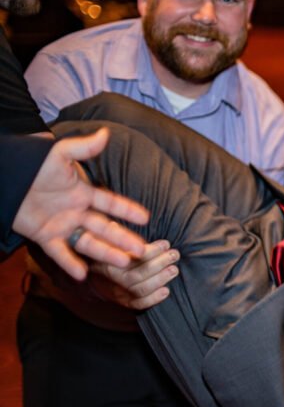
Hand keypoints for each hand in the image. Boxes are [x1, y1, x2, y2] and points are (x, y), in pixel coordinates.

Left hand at [12, 128, 147, 280]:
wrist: (6, 178)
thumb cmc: (34, 165)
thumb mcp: (60, 155)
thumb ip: (84, 148)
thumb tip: (105, 133)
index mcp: (83, 193)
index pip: (111, 204)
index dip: (128, 211)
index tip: (146, 218)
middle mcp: (77, 212)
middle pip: (105, 228)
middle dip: (124, 239)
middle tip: (143, 250)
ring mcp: (62, 225)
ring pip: (89, 242)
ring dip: (106, 253)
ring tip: (123, 262)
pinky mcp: (45, 236)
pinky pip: (60, 252)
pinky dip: (70, 263)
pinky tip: (82, 274)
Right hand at [89, 240, 178, 309]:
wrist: (95, 274)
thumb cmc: (109, 251)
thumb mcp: (107, 240)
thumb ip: (114, 235)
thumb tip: (117, 226)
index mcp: (107, 261)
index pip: (131, 258)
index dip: (151, 251)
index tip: (166, 244)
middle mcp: (112, 279)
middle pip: (138, 274)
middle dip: (160, 264)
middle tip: (174, 254)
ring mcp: (119, 292)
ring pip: (141, 289)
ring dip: (161, 279)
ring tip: (174, 269)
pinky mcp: (125, 302)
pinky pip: (139, 304)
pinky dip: (154, 299)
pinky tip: (166, 290)